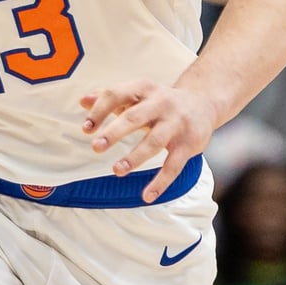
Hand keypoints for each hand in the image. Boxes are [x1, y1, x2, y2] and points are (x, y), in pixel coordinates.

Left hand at [80, 79, 214, 202]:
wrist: (203, 103)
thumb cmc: (159, 101)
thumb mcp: (137, 94)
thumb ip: (110, 97)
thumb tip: (83, 101)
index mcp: (144, 88)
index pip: (117, 94)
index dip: (99, 110)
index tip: (86, 129)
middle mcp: (161, 103)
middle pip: (135, 116)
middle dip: (114, 132)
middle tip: (96, 147)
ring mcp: (176, 123)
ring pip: (154, 141)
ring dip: (135, 157)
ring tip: (116, 170)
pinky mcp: (189, 144)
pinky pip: (173, 165)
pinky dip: (160, 182)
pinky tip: (147, 196)